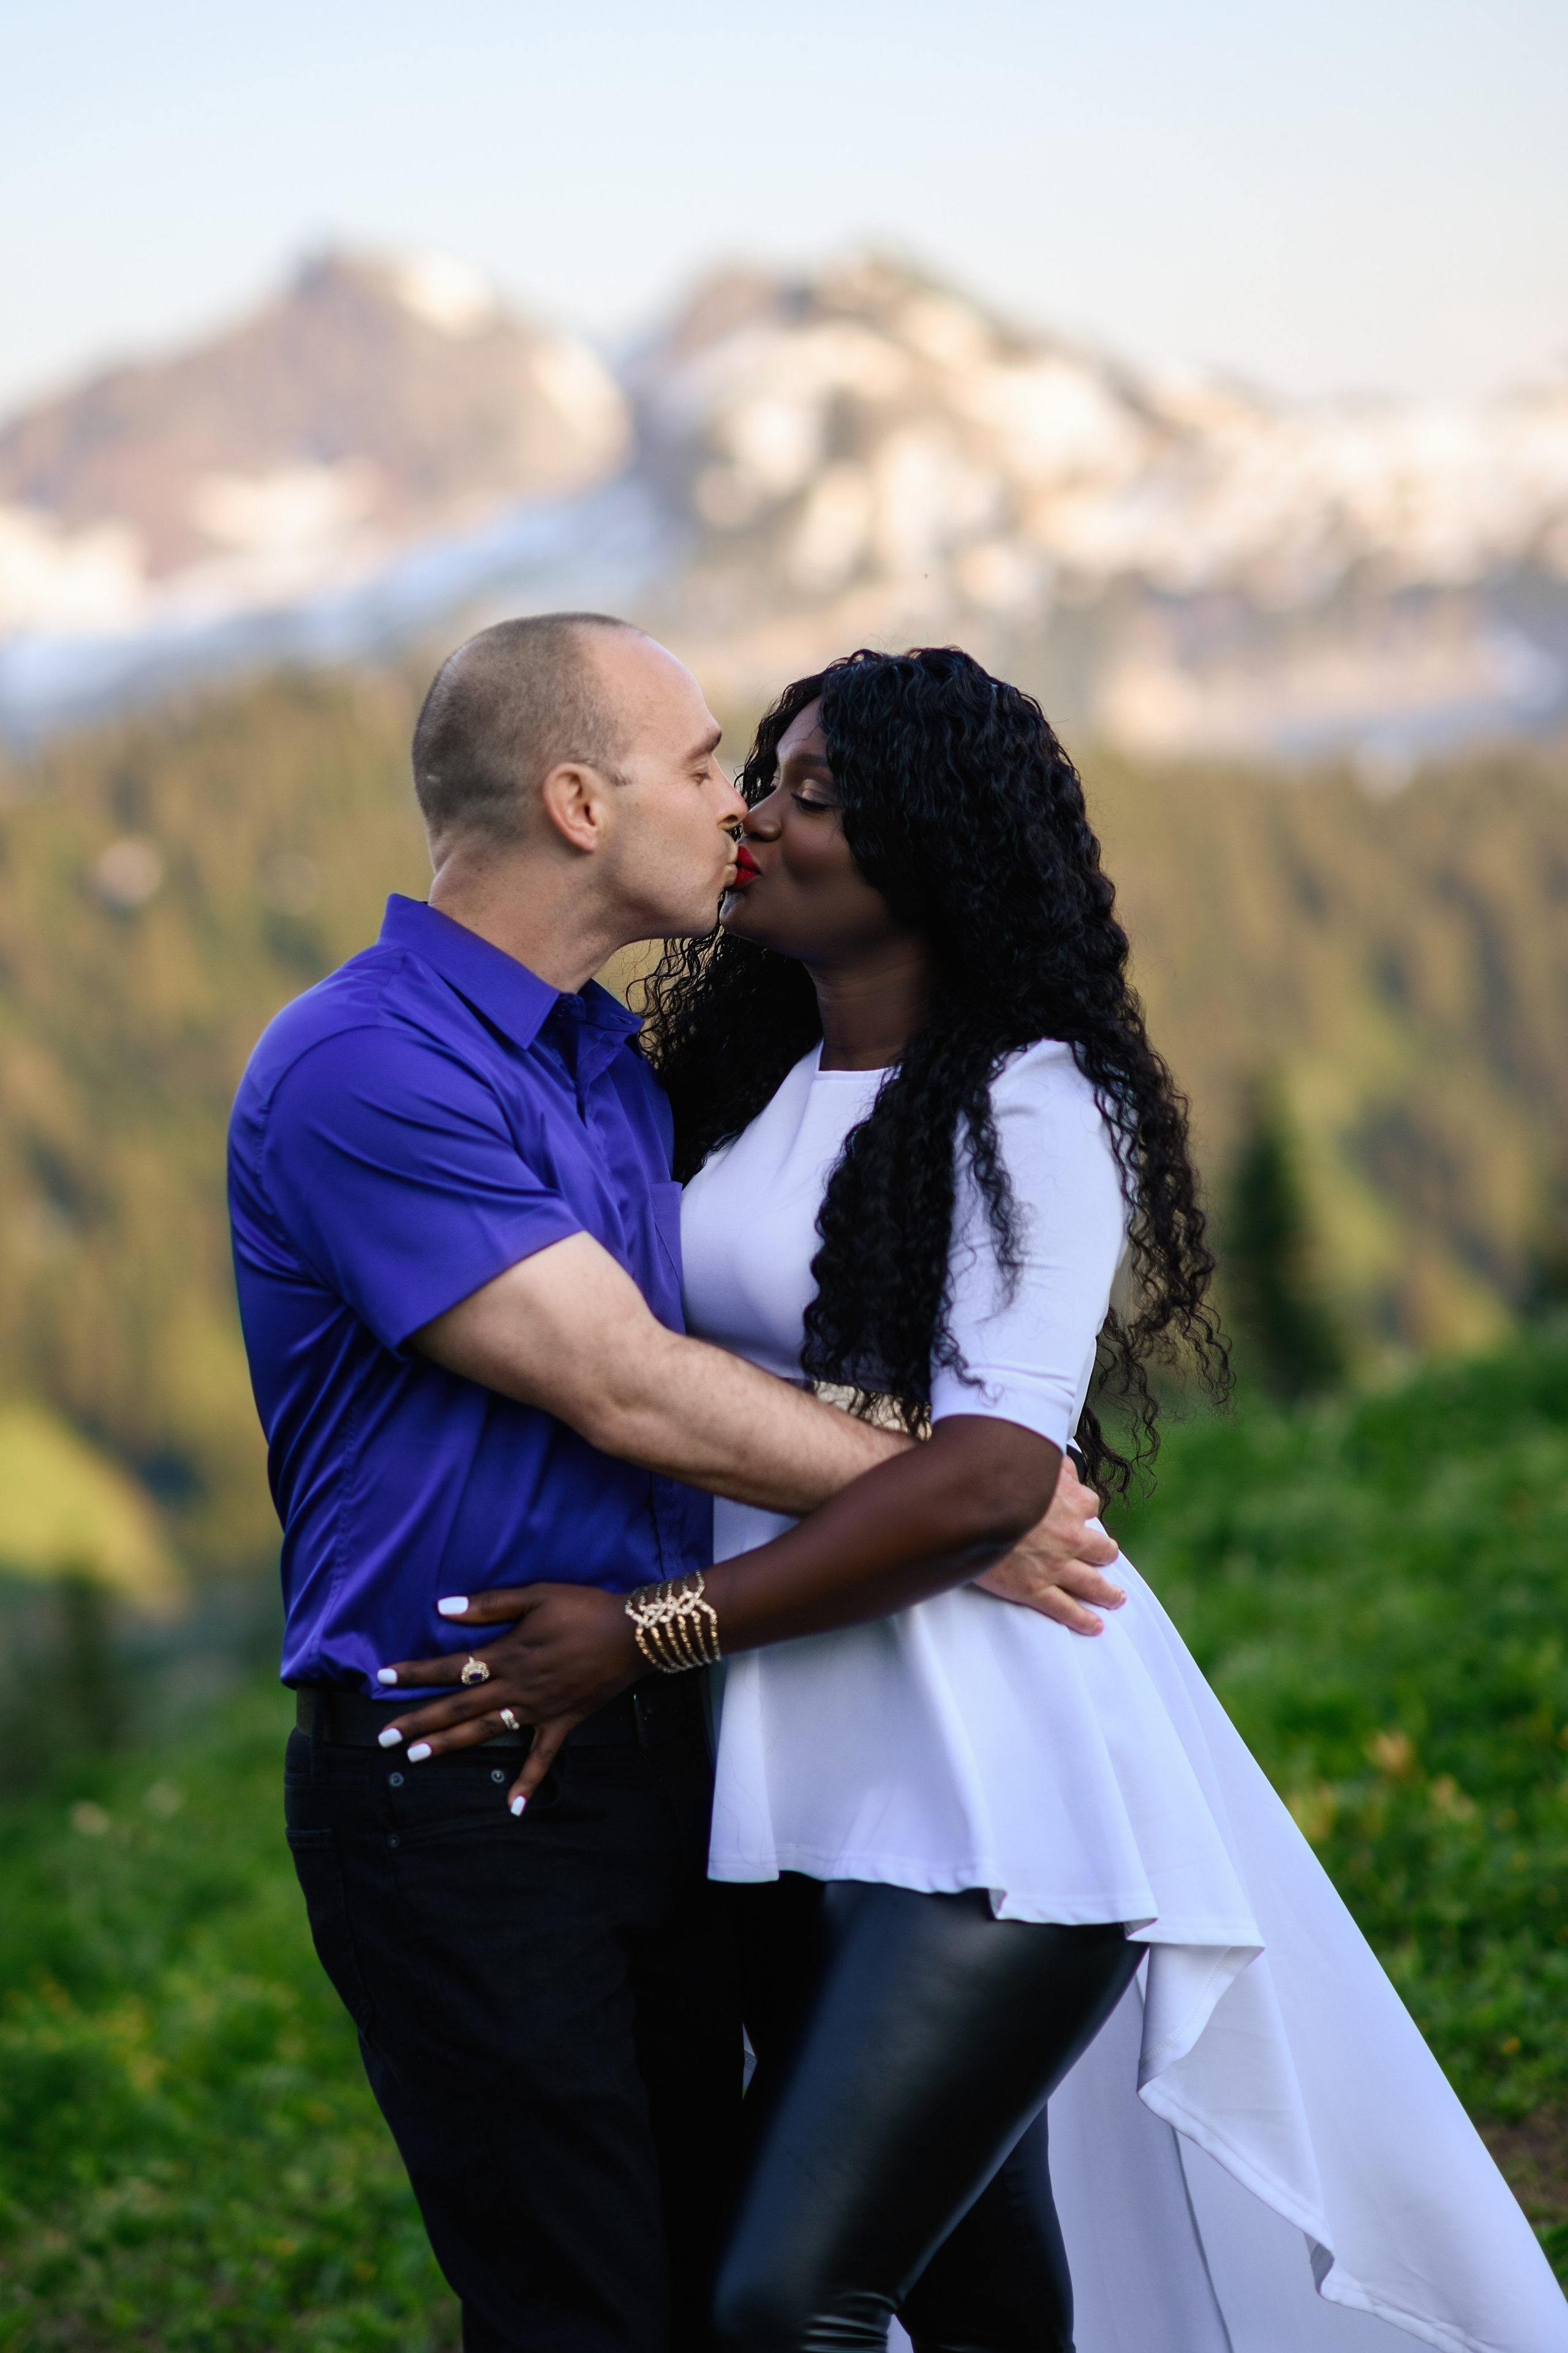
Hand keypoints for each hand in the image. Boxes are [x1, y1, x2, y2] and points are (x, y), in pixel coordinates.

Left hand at [376, 1583, 640, 1808]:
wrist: (633, 1634)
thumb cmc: (584, 1609)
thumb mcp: (536, 1595)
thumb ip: (489, 1605)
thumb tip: (443, 1608)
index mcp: (507, 1655)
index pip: (451, 1666)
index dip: (416, 1672)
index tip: (382, 1677)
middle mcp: (516, 1687)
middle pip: (458, 1707)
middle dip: (419, 1720)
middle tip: (383, 1736)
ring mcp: (538, 1710)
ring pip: (486, 1731)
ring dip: (450, 1745)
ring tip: (416, 1757)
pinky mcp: (562, 1723)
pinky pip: (542, 1757)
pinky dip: (528, 1782)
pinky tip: (513, 1809)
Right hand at [973, 1454, 1124, 1633]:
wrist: (967, 1511)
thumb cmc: (994, 1482)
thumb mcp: (1028, 1460)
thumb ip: (1049, 1464)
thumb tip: (1063, 1462)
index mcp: (1069, 1502)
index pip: (1089, 1505)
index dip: (1084, 1510)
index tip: (1081, 1514)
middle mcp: (1070, 1536)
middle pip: (1102, 1549)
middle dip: (1105, 1554)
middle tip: (1106, 1558)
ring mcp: (1055, 1566)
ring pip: (1092, 1584)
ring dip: (1107, 1593)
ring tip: (1116, 1598)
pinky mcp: (1034, 1589)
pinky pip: (1066, 1609)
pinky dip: (1083, 1620)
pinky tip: (1094, 1625)